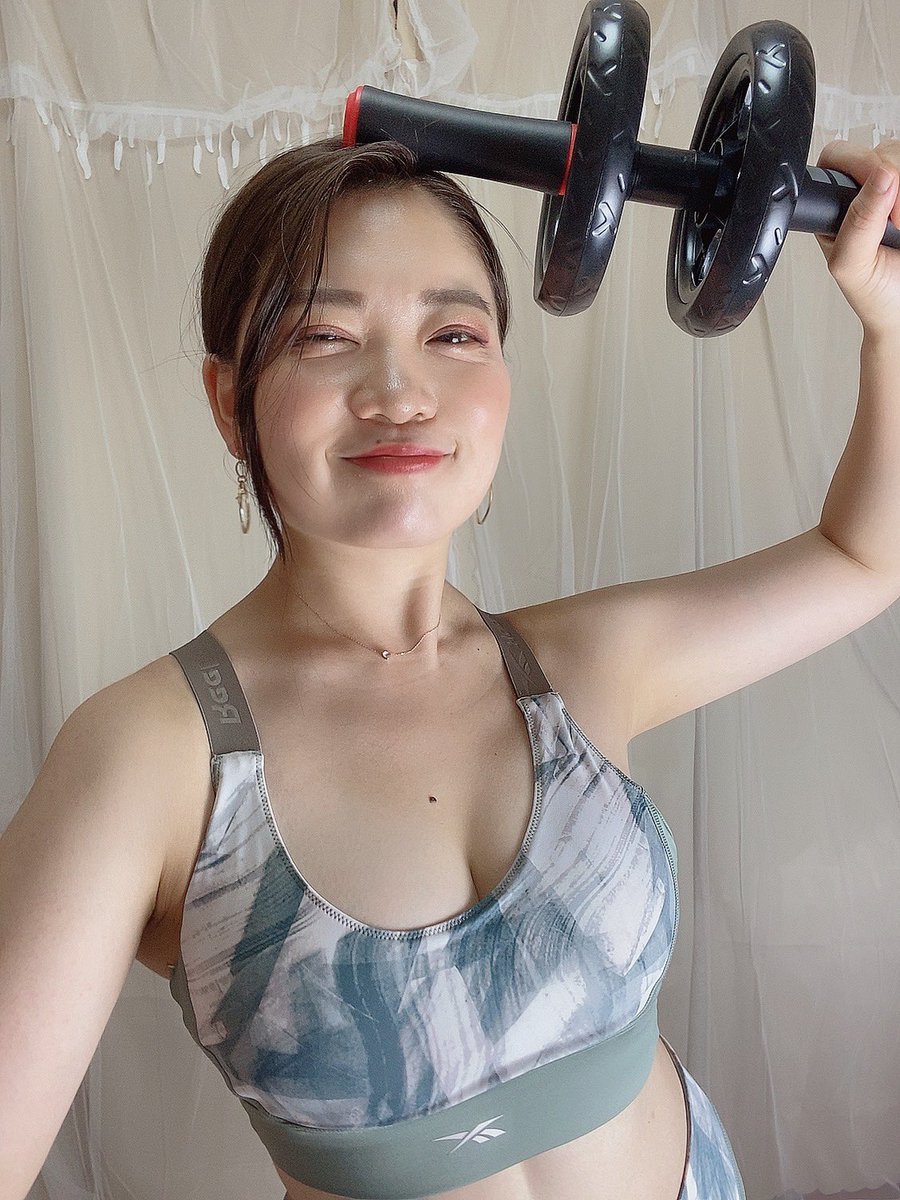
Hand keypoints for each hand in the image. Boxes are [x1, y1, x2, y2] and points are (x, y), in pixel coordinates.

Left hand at [815, 138, 899, 337]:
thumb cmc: (874, 295)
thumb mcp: (852, 266)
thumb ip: (857, 224)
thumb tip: (880, 178)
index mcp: (837, 208)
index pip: (838, 159)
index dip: (860, 166)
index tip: (881, 190)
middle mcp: (866, 193)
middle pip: (881, 151)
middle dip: (895, 179)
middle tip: (897, 222)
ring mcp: (896, 191)